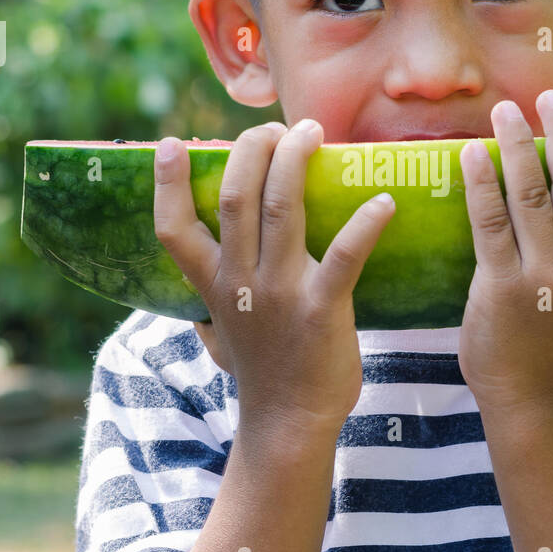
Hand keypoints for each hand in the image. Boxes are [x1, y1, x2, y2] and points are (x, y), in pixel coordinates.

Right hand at [153, 121, 395, 430]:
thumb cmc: (262, 372)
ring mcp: (279, 292)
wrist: (290, 423)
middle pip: (235, 197)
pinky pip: (345, 256)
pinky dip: (365, 224)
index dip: (168, 183)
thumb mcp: (220, 333)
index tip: (172, 144)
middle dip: (251, 149)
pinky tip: (384, 202)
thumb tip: (200, 279)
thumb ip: (209, 302)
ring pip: (280, 208)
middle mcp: (239, 281)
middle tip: (275, 128)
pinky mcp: (321, 307)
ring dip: (295, 160)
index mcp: (212, 284)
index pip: (173, 228)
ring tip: (312, 131)